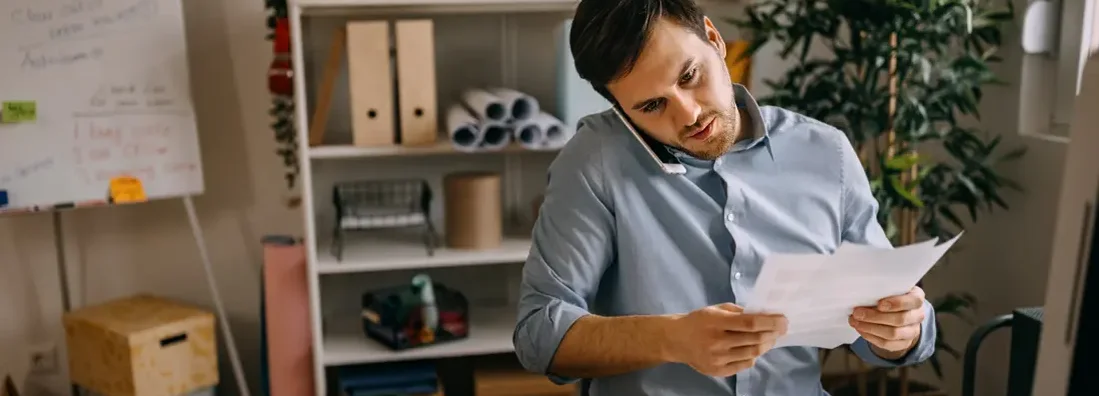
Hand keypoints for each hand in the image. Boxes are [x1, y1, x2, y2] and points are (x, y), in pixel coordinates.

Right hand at [663, 303, 787, 376]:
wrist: (676, 340)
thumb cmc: (698, 321)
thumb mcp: (716, 309)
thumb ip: (738, 312)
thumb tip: (764, 316)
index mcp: (716, 322)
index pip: (750, 323)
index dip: (770, 322)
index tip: (783, 320)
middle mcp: (717, 342)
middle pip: (754, 339)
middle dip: (772, 334)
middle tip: (781, 329)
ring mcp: (717, 359)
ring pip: (752, 353)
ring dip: (765, 345)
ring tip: (770, 339)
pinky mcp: (718, 371)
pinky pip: (744, 365)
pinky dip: (753, 356)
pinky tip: (754, 349)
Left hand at [849, 286, 925, 358]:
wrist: (899, 314)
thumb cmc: (891, 298)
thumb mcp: (890, 290)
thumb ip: (881, 290)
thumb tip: (861, 294)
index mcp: (916, 298)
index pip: (914, 300)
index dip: (897, 303)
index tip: (879, 304)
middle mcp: (918, 315)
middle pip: (900, 319)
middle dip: (875, 317)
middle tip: (857, 313)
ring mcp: (912, 331)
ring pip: (893, 334)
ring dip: (870, 328)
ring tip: (855, 321)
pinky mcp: (903, 343)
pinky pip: (887, 344)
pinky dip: (871, 337)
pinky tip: (861, 329)